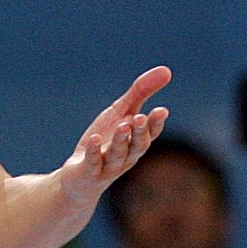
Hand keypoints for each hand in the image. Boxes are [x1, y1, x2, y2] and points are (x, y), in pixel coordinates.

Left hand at [59, 67, 170, 206]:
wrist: (79, 177)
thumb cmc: (105, 142)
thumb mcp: (121, 113)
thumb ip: (141, 92)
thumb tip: (166, 70)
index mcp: (136, 142)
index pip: (150, 133)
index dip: (155, 124)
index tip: (161, 110)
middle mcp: (126, 155)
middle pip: (137, 146)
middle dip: (140, 132)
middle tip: (141, 117)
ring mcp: (107, 166)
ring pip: (118, 155)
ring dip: (121, 140)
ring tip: (123, 125)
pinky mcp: (88, 172)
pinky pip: (93, 163)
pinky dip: (94, 152)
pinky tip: (95, 139)